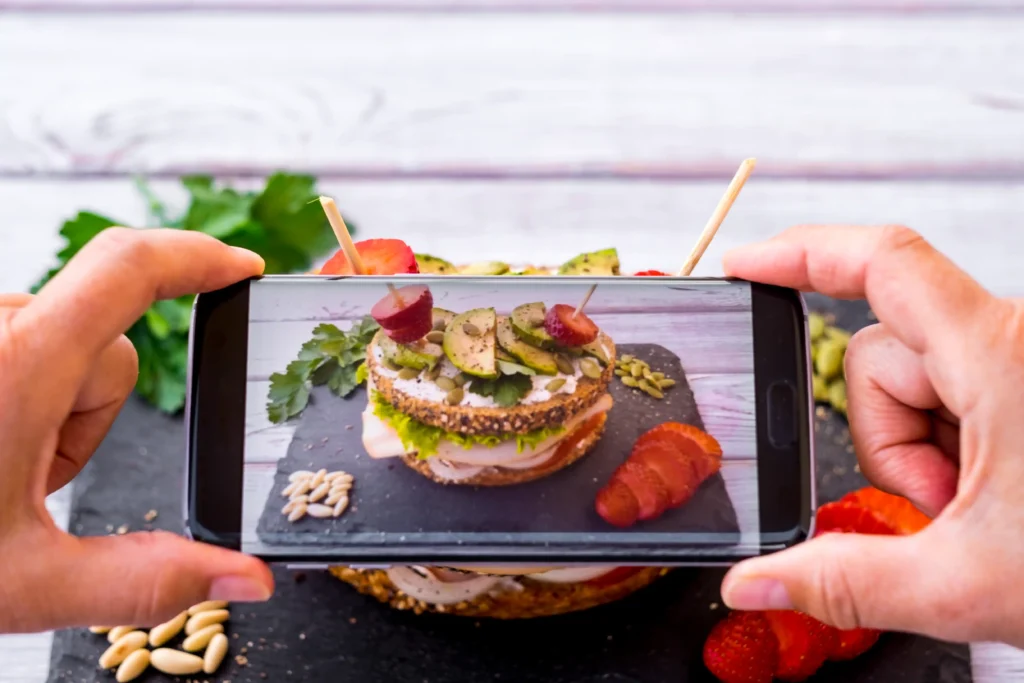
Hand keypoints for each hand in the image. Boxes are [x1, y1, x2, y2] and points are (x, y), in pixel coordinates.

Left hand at [0, 228, 273, 633]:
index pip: (131, 269)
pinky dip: (12, 386)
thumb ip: (144, 581)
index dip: (199, 258)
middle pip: (101, 338)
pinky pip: (11, 341)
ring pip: (55, 341)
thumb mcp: (22, 580)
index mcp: (18, 366)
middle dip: (91, 411)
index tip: (241, 268)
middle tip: (33, 482)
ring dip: (47, 402)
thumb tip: (241, 578)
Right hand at [719, 225, 1023, 645]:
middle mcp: (1012, 341)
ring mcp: (1020, 364)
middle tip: (937, 504)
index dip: (801, 252)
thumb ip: (845, 583)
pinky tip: (984, 497)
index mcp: (1000, 356)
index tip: (746, 265)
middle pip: (883, 352)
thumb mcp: (967, 584)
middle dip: (884, 436)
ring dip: (915, 450)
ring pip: (912, 380)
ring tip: (971, 508)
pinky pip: (949, 396)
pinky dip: (943, 448)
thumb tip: (756, 583)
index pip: (882, 262)